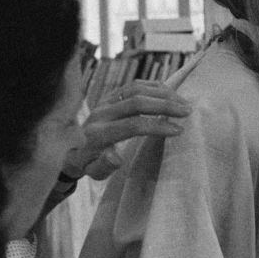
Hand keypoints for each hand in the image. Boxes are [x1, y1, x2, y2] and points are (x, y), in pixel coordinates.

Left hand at [61, 80, 191, 180]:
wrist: (71, 147)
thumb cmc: (88, 163)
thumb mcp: (94, 172)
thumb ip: (103, 166)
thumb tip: (115, 156)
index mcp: (98, 134)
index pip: (132, 125)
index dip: (157, 126)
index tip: (178, 130)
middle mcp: (101, 113)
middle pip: (136, 101)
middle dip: (165, 105)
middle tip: (187, 112)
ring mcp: (105, 100)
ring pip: (137, 89)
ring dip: (163, 93)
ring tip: (183, 102)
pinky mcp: (110, 95)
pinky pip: (134, 85)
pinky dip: (155, 86)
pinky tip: (170, 94)